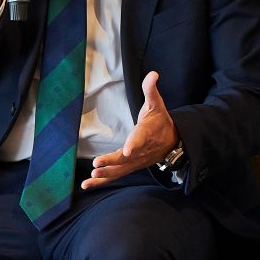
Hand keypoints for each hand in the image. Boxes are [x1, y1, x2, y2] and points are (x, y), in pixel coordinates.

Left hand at [85, 71, 178, 189]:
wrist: (173, 141)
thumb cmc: (160, 120)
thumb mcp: (156, 104)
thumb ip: (151, 90)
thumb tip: (153, 74)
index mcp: (147, 133)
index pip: (141, 139)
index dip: (134, 144)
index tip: (127, 150)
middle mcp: (141, 150)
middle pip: (126, 158)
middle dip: (112, 162)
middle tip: (97, 164)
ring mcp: (135, 161)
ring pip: (120, 170)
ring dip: (105, 175)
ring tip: (91, 178)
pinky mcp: (130, 167)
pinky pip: (115, 176)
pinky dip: (102, 181)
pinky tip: (86, 185)